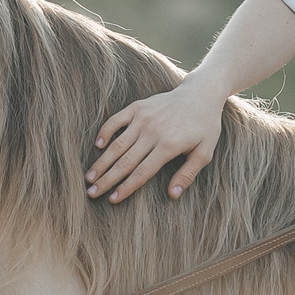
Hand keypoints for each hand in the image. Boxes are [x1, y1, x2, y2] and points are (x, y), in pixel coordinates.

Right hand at [87, 79, 227, 202]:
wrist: (201, 93)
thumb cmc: (205, 126)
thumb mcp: (204, 152)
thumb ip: (187, 174)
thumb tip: (172, 195)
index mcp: (169, 146)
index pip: (142, 172)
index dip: (126, 188)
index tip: (112, 200)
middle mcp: (153, 132)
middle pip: (125, 161)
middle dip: (107, 179)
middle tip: (91, 193)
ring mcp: (143, 118)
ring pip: (117, 144)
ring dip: (102, 161)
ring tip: (89, 176)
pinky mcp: (138, 107)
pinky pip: (116, 120)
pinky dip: (105, 131)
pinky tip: (98, 146)